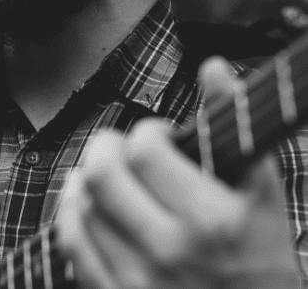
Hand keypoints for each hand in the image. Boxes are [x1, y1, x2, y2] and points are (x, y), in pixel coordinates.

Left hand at [57, 57, 299, 288]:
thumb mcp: (261, 191)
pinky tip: (84, 200)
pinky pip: (72, 244)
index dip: (149, 131)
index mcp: (211, 220)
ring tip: (108, 173)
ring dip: (88, 177)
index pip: (145, 149)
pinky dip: (71, 211)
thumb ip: (234, 123)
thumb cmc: (260, 258)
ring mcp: (139, 281)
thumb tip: (212, 66)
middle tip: (124, 149)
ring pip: (82, 204)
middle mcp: (169, 251)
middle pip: (101, 173)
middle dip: (108, 147)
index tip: (161, 138)